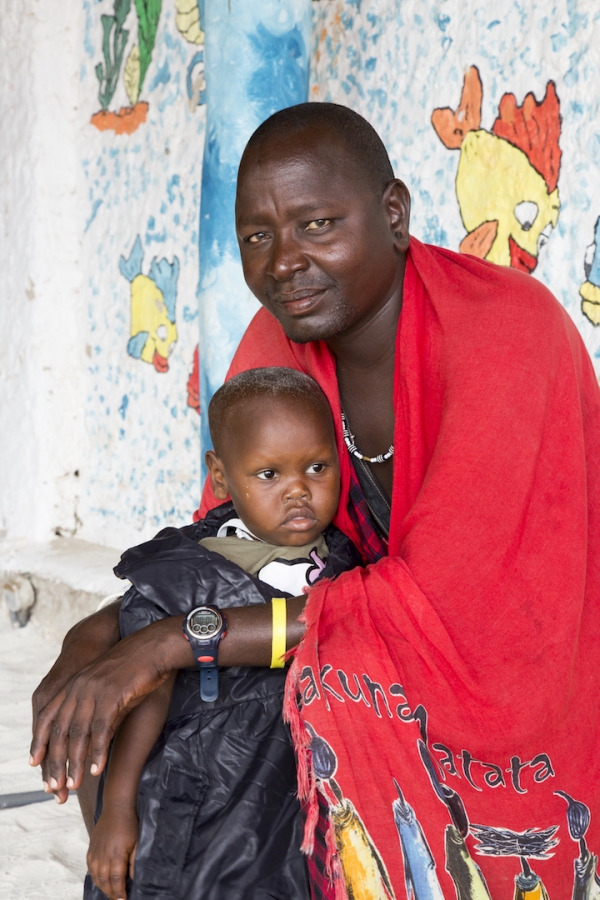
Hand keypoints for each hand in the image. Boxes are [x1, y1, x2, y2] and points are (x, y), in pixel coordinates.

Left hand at [31, 603, 120, 801]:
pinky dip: (97, 751)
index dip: (39, 740)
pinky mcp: (111, 694)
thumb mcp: (107, 691)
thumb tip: (90, 745)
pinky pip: (100, 729)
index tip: (35, 764)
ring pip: (78, 732)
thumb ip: (94, 714)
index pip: (47, 716)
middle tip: (55, 785)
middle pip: (60, 729)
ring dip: (74, 762)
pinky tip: (96, 768)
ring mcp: (94, 690)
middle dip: (55, 760)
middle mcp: (78, 686)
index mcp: (74, 684)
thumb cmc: (134, 670)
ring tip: (74, 783)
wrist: (154, 648)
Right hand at [87, 804, 138, 899]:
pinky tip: (100, 881)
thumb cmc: (129, 824)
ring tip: (110, 894)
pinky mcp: (91, 849)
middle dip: (111, 893)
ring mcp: (95, 853)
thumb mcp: (137, 842)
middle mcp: (104, 856)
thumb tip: (134, 878)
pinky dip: (95, 878)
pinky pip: (90, 868)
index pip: (117, 880)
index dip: (120, 893)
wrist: (116, 808)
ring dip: (103, 887)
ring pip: (96, 877)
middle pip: (105, 881)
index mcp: (117, 854)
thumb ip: (134, 861)